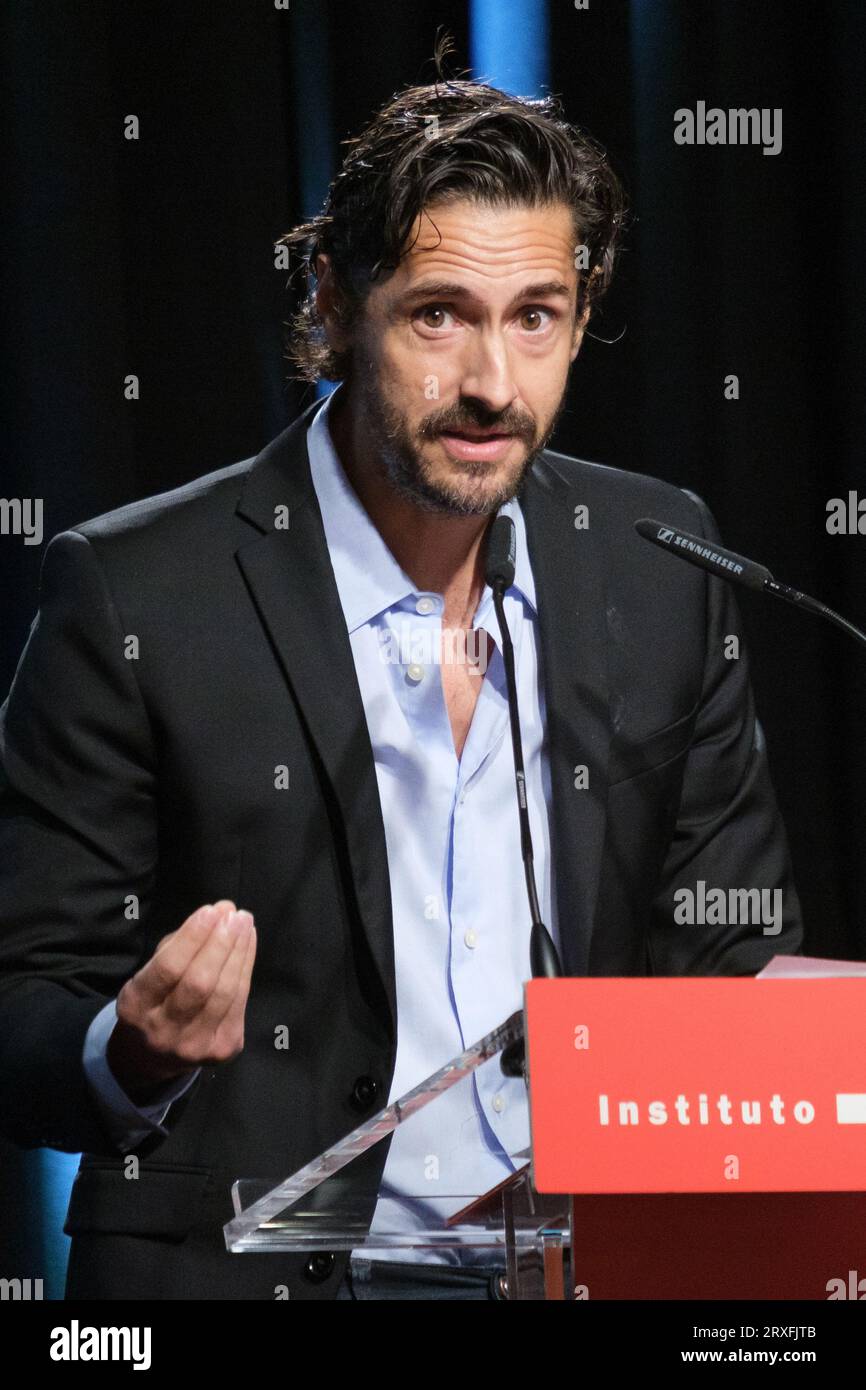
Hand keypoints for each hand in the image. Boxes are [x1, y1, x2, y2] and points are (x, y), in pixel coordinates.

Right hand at [107, 900, 255, 1103]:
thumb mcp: (147, 973)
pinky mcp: (221, 1050)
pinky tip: (247, 946)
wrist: (153, 1057)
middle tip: (235, 915)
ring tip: (244, 925)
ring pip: (225, 993)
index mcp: (135, 1007)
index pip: (168, 968)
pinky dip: (245, 970)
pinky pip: (239, 1003)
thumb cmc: (153, 1000)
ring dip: (239, 953)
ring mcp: (195, 1045)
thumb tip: (221, 911)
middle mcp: (163, 1031)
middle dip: (221, 944)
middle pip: (200, 983)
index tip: (211, 910)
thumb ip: (180, 943)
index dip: (193, 937)